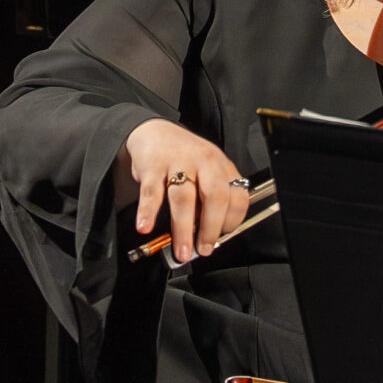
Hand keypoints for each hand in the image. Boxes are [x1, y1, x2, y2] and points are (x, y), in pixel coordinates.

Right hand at [114, 118, 247, 263]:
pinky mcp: (153, 165)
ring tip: (180, 250)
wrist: (154, 132)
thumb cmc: (184, 159)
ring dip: (183, 229)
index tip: (221, 237)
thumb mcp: (206, 172)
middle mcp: (204, 162)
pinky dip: (148, 212)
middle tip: (203, 249)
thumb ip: (210, 201)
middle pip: (215, 196)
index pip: (238, 196)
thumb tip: (206, 238)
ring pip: (183, 198)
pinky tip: (145, 227)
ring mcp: (178, 162)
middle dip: (210, 228)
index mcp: (222, 167)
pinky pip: (151, 192)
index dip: (232, 221)